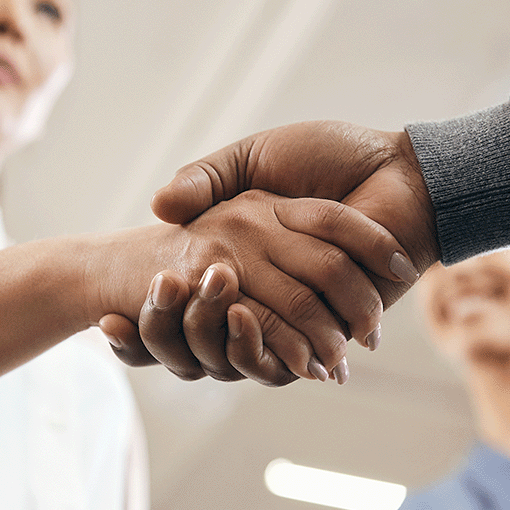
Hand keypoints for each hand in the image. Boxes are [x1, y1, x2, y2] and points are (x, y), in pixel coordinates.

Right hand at [103, 122, 439, 381]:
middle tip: (109, 328)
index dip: (157, 297)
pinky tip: (206, 343)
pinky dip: (257, 354)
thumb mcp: (254, 157)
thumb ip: (207, 178)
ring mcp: (296, 304)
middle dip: (162, 327)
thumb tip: (157, 207)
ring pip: (240, 338)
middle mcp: (266, 277)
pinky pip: (279, 349)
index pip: (195, 280)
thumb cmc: (333, 155)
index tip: (111, 310)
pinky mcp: (327, 325)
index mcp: (248, 240)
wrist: (400, 176)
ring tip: (156, 343)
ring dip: (206, 344)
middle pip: (208, 316)